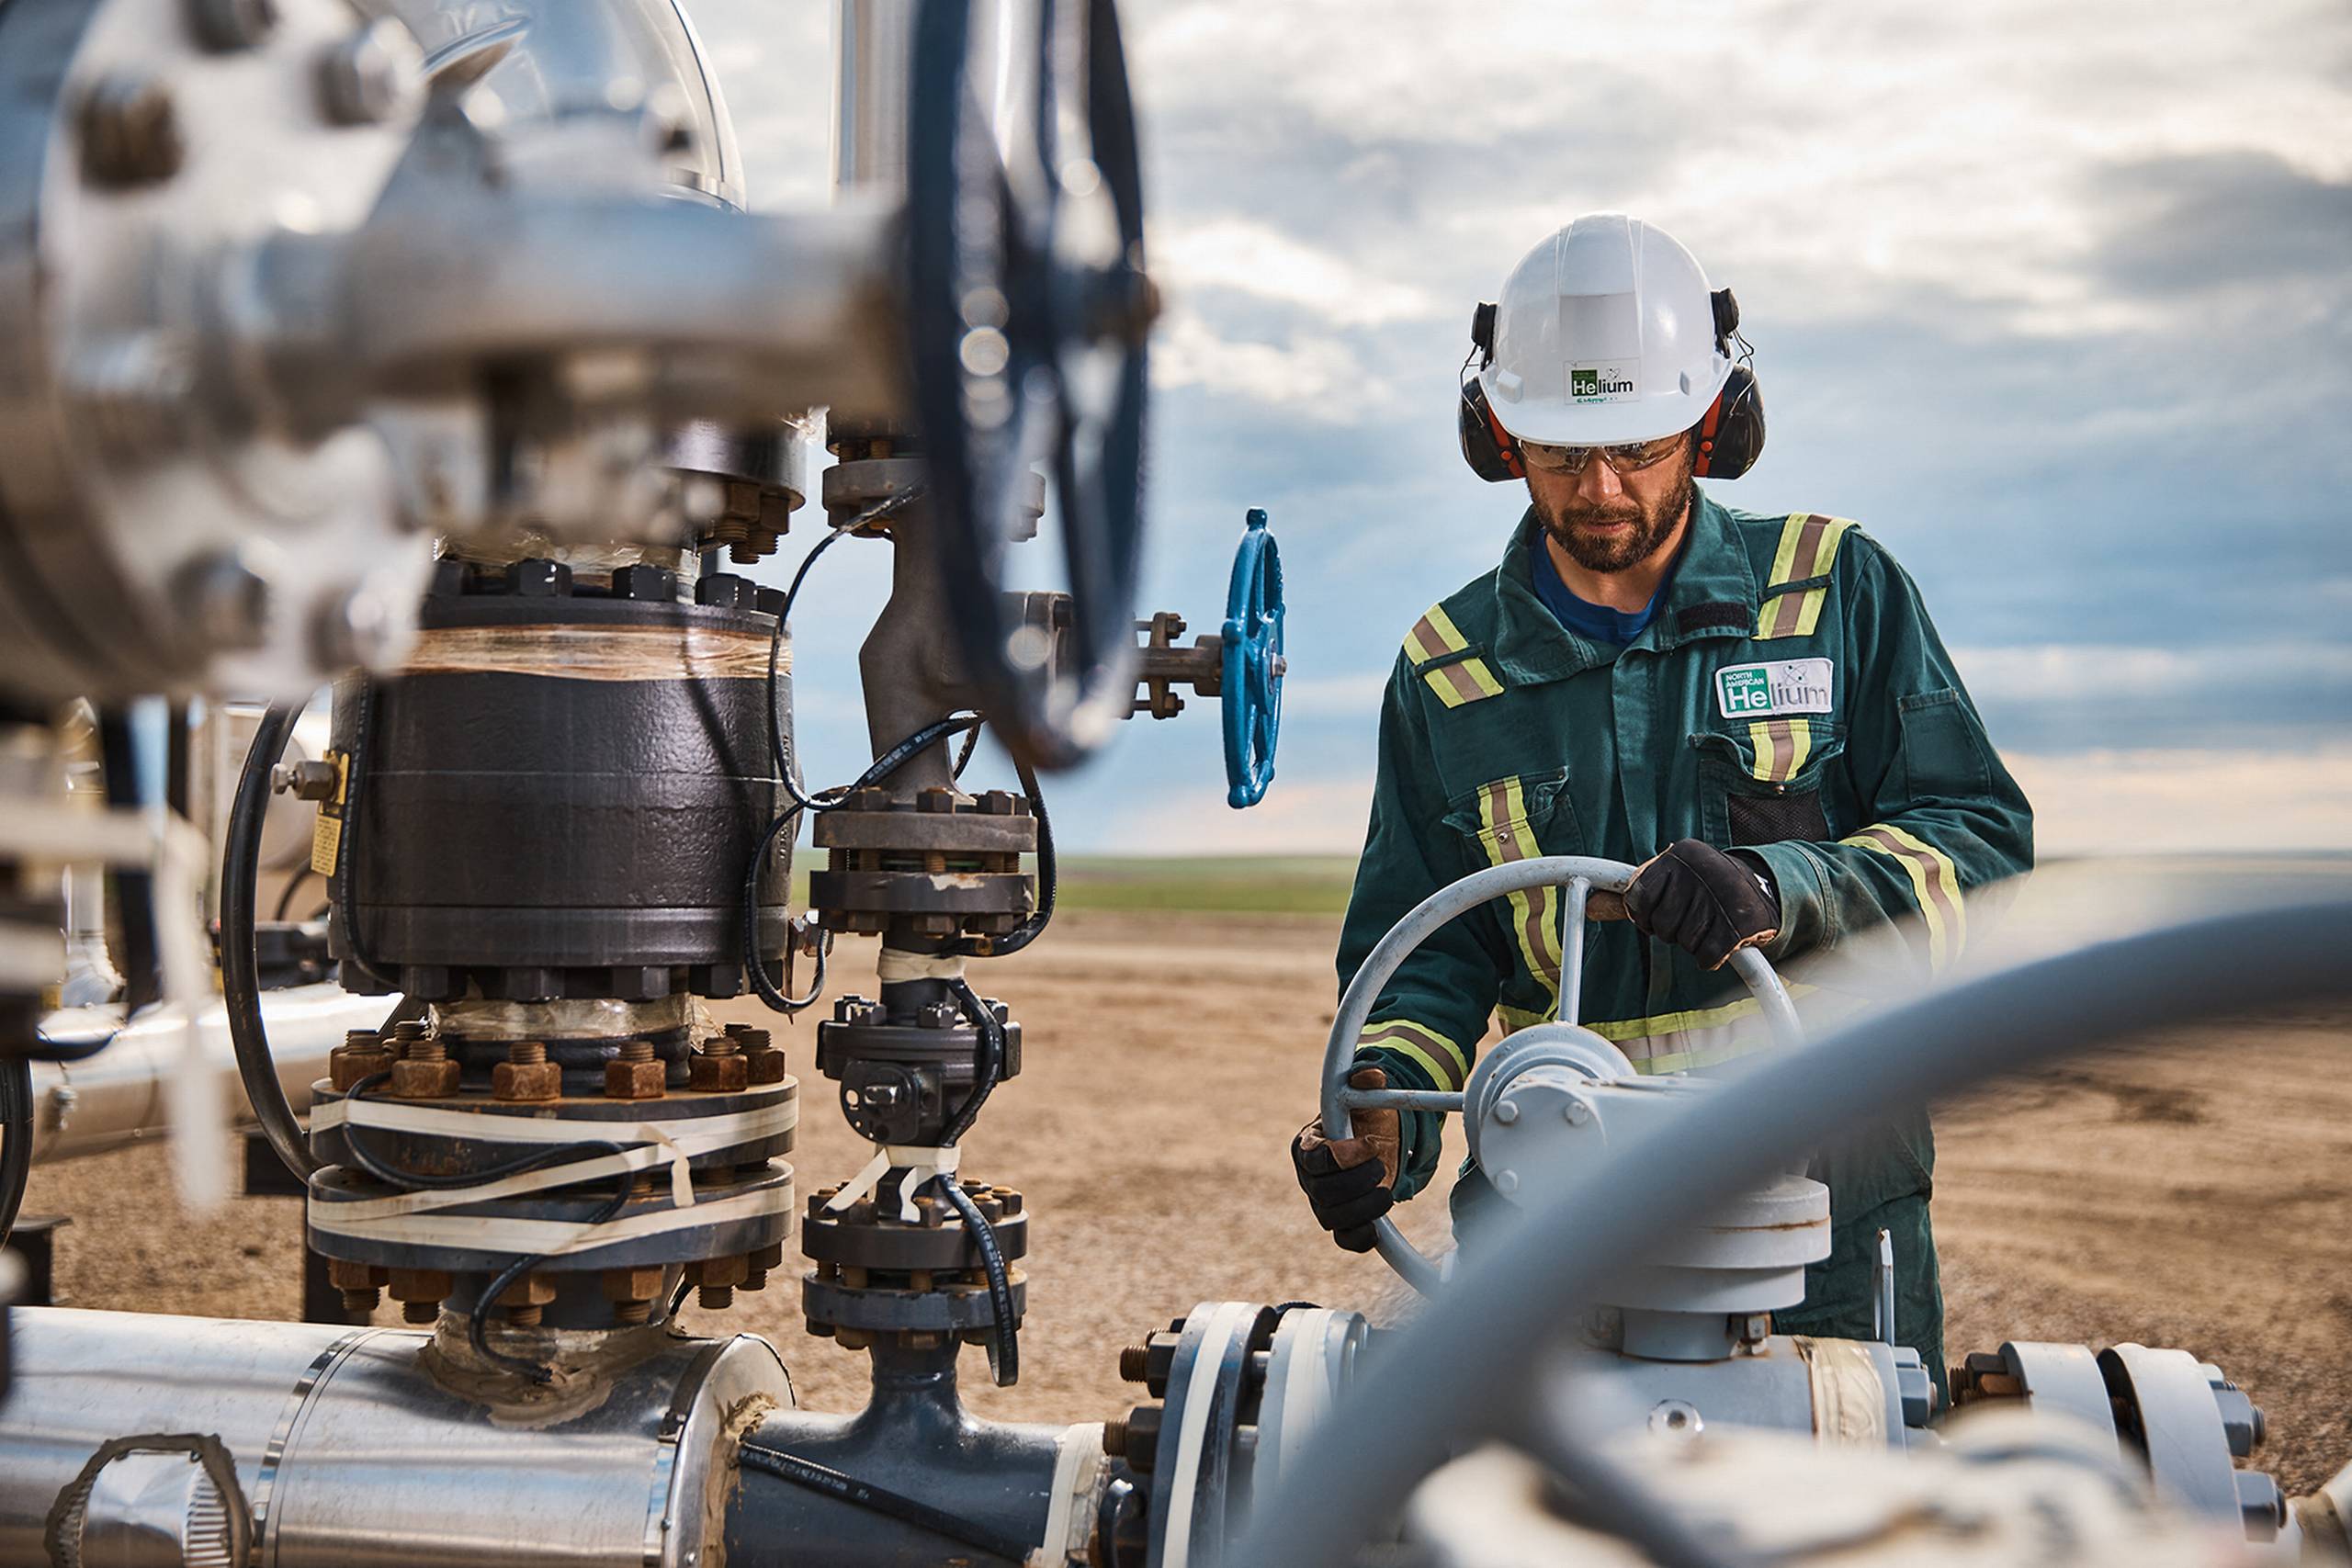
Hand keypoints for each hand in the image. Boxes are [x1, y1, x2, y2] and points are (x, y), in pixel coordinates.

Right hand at [1291, 1067, 1402, 1252]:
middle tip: (1381, 1166)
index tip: (1370, 1144)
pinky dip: (1361, 1237)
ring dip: (1364, 1208)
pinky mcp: (1340, 1222)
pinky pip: (1344, 1239)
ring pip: (1332, 1218)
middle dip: (1356, 1182)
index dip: (1341, 1157)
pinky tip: (1378, 1229)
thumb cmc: (1365, 1120)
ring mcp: (1322, 1203)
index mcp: (1307, 1146)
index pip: (1313, 1160)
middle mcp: (1309, 1178)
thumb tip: (1371, 1074)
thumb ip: (1367, 1084)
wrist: (1377, 1145)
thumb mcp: (1367, 1099)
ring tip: (1386, 1190)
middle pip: (1322, 1192)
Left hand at [1626, 838, 1779, 969]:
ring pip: (1684, 943)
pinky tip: (1721, 940)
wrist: (1761, 891)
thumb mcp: (1671, 881)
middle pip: (1662, 926)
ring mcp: (1723, 896)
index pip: (1639, 900)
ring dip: (1694, 944)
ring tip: (1710, 924)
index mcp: (1678, 855)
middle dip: (1673, 931)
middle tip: (1692, 919)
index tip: (1659, 916)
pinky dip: (1710, 957)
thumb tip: (1590, 908)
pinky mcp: (1740, 924)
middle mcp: (1700, 870)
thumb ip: (1634, 896)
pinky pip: (1707, 956)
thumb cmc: (1703, 890)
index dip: (1646, 917)